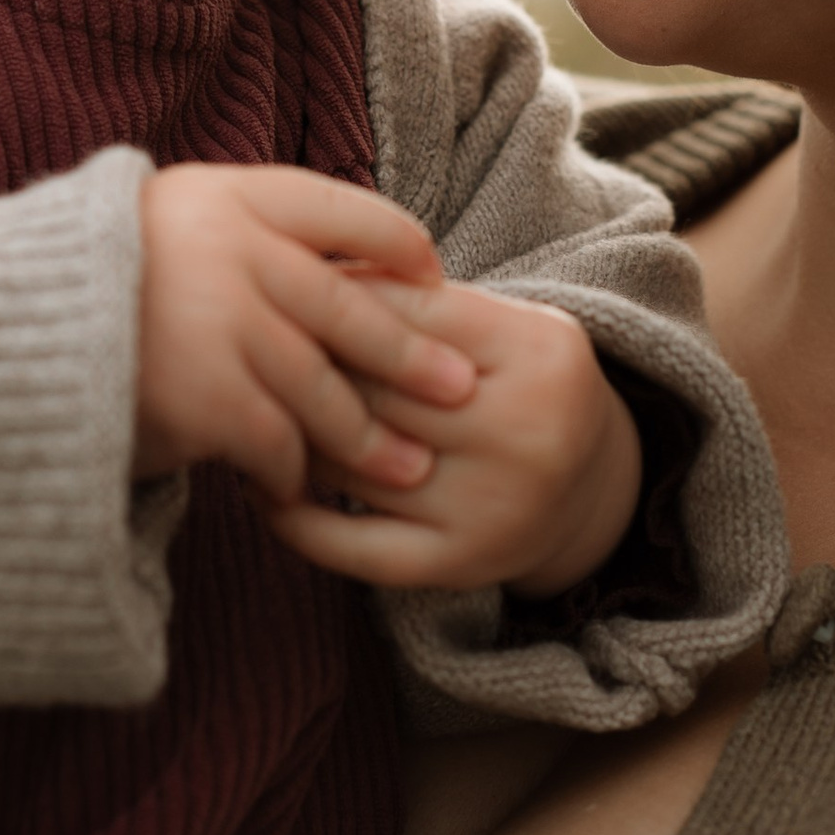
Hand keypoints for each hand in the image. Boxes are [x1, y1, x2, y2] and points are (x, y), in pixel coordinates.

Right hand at [134, 165, 476, 498]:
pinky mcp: (211, 397)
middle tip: (461, 390)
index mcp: (233, 194)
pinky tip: (308, 493)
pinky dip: (297, 472)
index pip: (348, 209)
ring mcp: (228, 323)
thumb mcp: (169, 220)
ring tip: (408, 467)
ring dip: (370, 436)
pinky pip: (280, 442)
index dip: (400, 246)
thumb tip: (342, 266)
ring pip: (328, 388)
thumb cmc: (90, 279)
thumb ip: (245, 231)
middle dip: (413, 355)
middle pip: (356, 308)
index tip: (434, 278)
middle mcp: (239, 250)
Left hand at [266, 286, 642, 596]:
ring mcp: (492, 506)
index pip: (404, 313)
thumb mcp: (500, 323)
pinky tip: (264, 487)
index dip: (330, 300)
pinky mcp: (458, 564)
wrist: (589, 492)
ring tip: (248, 407)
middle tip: (245, 349)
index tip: (279, 293)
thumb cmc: (520, 384)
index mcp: (539, 352)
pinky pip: (351, 545)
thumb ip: (418, 296)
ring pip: (350, 461)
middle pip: (373, 388)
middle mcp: (524, 432)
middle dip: (303, 366)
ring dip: (287, 434)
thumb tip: (306, 270)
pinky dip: (292, 518)